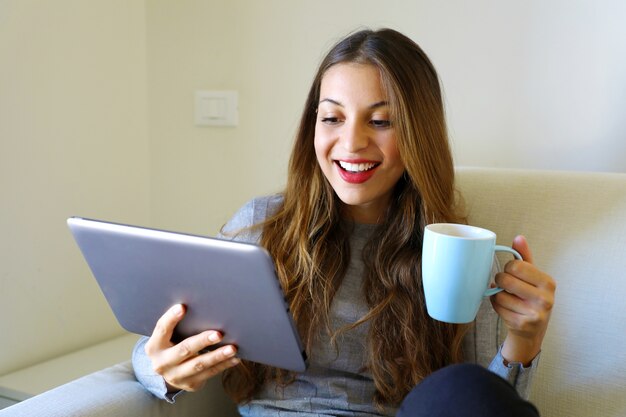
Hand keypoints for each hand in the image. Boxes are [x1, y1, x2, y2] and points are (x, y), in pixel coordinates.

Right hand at [144, 304, 240, 391]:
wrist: (169, 372)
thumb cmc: (172, 345)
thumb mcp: (168, 337)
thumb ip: (178, 325)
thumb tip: (201, 306)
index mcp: (154, 346)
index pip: (161, 329)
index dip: (171, 318)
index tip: (182, 307)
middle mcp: (162, 363)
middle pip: (184, 349)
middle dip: (202, 341)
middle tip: (219, 334)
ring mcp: (175, 376)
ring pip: (199, 364)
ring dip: (218, 355)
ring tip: (232, 348)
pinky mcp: (189, 384)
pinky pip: (209, 374)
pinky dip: (223, 365)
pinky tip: (234, 358)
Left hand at [490, 236, 555, 365]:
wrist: (532, 331)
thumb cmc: (531, 298)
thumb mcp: (532, 277)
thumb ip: (525, 257)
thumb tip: (519, 237)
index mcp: (548, 283)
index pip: (516, 265)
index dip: (508, 268)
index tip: (512, 273)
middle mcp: (545, 299)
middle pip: (506, 279)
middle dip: (500, 280)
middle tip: (505, 285)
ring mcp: (534, 314)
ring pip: (499, 294)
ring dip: (498, 294)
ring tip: (508, 298)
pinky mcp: (522, 324)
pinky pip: (497, 307)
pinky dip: (496, 305)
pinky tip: (506, 307)